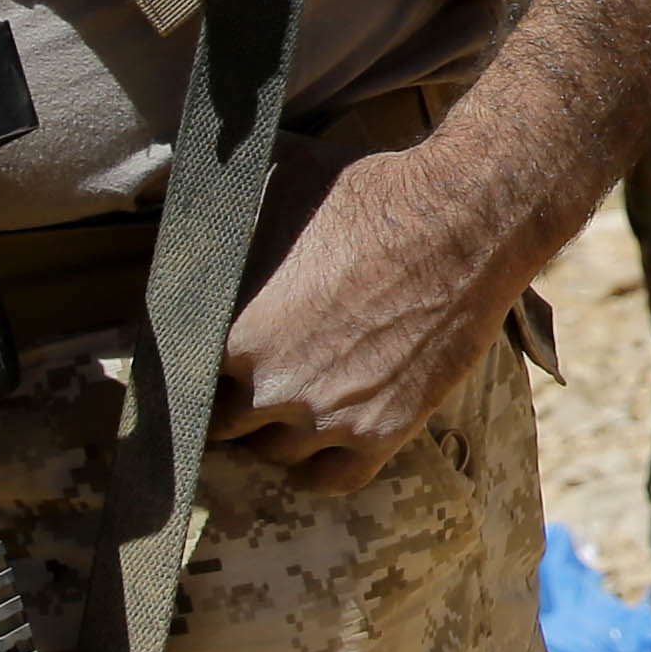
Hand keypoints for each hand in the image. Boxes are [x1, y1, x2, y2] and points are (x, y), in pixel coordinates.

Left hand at [217, 145, 520, 492]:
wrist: (466, 221)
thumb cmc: (372, 194)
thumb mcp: (282, 182)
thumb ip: (231, 199)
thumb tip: (200, 172)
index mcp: (234, 334)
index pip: (184, 376)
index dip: (196, 363)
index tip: (207, 355)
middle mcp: (272, 387)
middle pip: (223, 423)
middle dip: (231, 399)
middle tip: (248, 377)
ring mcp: (329, 417)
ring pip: (275, 453)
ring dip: (275, 432)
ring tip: (287, 406)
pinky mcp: (384, 431)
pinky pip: (333, 479)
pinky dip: (319, 470)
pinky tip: (318, 449)